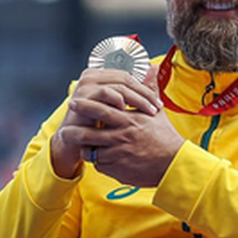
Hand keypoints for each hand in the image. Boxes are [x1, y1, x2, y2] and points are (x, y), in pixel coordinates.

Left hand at [53, 66, 184, 186]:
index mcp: (129, 120)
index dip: (85, 106)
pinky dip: (97, 161)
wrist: (173, 165)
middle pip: (89, 133)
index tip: (74, 101)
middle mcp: (121, 137)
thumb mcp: (157, 112)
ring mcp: (118, 155)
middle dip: (74, 130)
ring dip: (83, 148)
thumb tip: (153, 67)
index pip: (103, 110)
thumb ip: (149, 89)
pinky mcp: (117, 170)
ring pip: (91, 151)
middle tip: (63, 128)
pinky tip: (98, 157)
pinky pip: (100, 165)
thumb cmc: (165, 137)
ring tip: (77, 144)